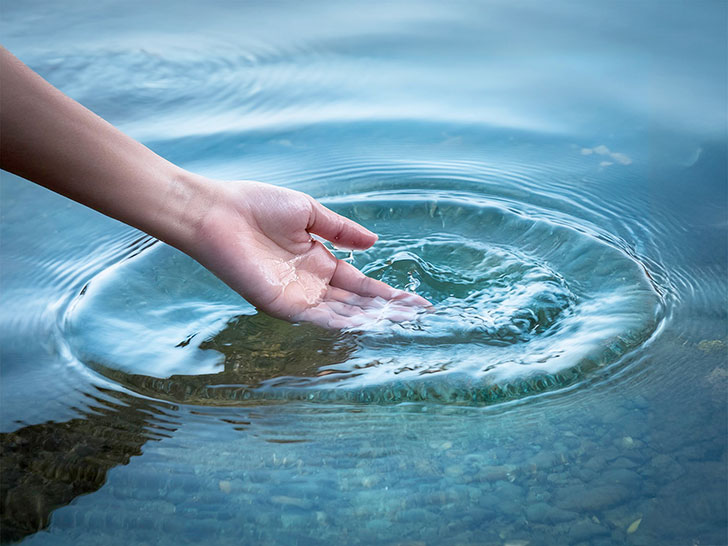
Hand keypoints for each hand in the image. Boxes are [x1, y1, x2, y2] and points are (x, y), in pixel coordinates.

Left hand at [187, 179, 429, 327]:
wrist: (216, 212)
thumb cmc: (256, 205)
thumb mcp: (308, 212)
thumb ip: (341, 230)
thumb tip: (375, 242)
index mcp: (319, 261)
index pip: (360, 284)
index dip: (387, 294)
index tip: (415, 302)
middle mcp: (311, 284)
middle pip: (356, 304)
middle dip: (386, 311)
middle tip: (417, 318)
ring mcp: (297, 296)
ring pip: (342, 315)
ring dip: (370, 320)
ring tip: (401, 323)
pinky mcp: (280, 304)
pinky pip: (317, 318)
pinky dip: (341, 323)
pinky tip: (367, 325)